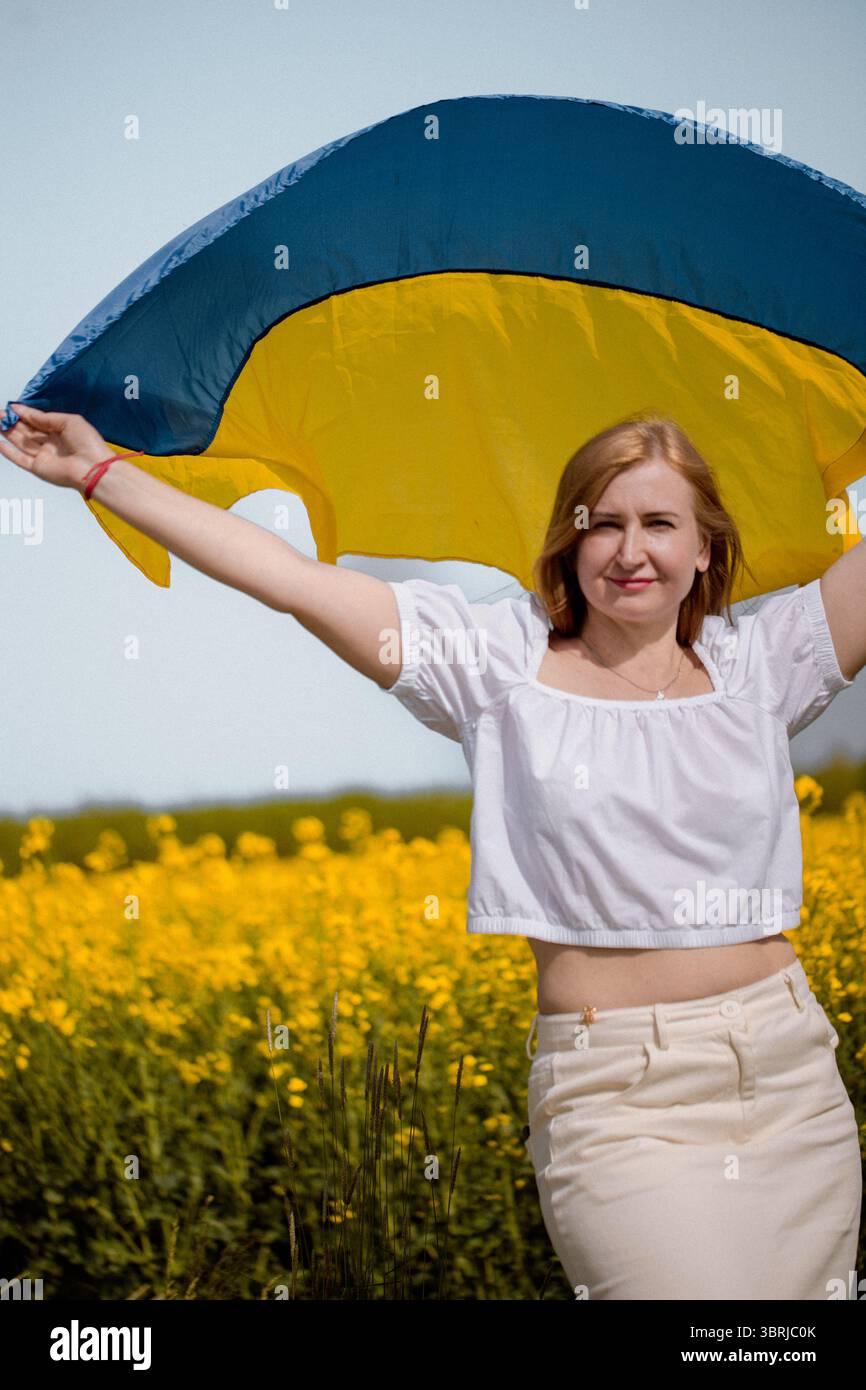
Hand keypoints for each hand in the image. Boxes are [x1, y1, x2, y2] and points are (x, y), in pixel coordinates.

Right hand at [0, 403, 114, 488]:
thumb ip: (45, 417)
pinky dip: (9, 452)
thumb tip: (27, 413)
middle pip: (26, 431)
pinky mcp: (39, 468)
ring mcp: (44, 456)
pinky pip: (20, 459)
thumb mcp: (68, 421)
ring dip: (8, 433)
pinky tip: (0, 443)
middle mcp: (51, 443)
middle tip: (0, 414)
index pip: (37, 420)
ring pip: (21, 443)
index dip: (24, 413)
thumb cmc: (89, 444)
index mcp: (60, 431)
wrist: (93, 467)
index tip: (12, 407)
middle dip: (12, 422)